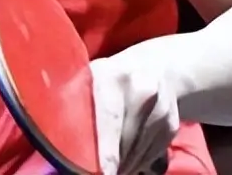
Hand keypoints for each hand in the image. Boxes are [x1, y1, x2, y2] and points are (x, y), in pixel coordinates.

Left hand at [90, 54, 178, 174]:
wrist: (156, 66)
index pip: (111, 119)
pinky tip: (127, 155)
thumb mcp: (90, 77)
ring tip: (111, 164)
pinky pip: (151, 155)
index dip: (108, 149)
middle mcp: (142, 92)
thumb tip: (61, 134)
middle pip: (126, 142)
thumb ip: (78, 100)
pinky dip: (137, 161)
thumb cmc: (111, 77)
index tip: (105, 171)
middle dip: (112, 162)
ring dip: (124, 164)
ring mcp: (161, 110)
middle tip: (99, 170)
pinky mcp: (171, 126)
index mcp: (114, 77)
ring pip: (139, 153)